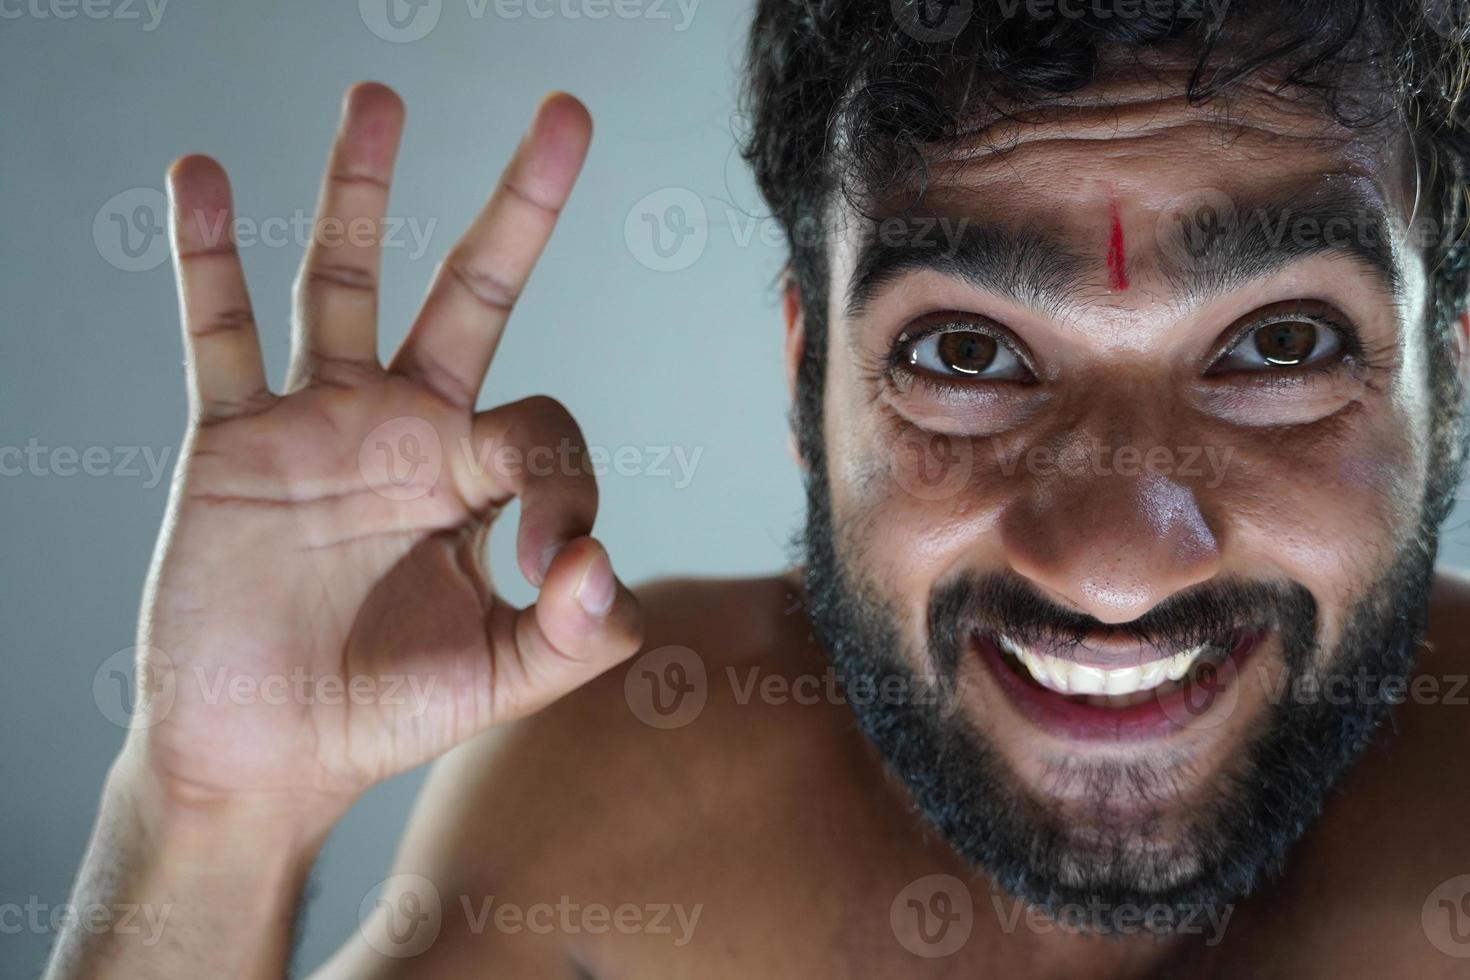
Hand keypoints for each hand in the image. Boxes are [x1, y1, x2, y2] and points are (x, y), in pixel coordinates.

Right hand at [126, 82, 639, 820]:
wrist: (261, 754)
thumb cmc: (382, 715)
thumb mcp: (496, 682)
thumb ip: (572, 638)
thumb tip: (607, 569)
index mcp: (480, 480)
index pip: (546, 425)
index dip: (567, 484)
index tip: (551, 565)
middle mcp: (409, 429)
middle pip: (475, 292)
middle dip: (520, 208)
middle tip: (567, 115)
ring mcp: (320, 422)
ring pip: (344, 281)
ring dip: (359, 190)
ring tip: (377, 98)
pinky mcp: (231, 439)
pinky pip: (218, 332)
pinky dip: (207, 258)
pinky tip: (199, 175)